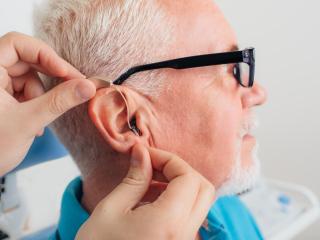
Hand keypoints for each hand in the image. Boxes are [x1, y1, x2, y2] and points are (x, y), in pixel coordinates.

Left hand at [0, 32, 95, 175]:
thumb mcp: (28, 122)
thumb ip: (59, 101)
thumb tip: (87, 87)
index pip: (17, 44)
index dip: (45, 55)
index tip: (66, 73)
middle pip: (26, 59)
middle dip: (50, 76)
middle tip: (75, 86)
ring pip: (28, 76)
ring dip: (41, 96)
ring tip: (38, 120)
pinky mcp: (0, 95)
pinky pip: (25, 89)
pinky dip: (35, 103)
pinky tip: (34, 122)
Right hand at [76, 144, 214, 239]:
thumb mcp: (111, 209)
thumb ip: (134, 178)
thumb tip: (142, 152)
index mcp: (169, 223)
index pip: (188, 178)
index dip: (169, 159)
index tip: (146, 155)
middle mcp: (185, 235)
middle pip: (203, 188)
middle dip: (179, 170)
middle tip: (152, 166)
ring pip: (199, 202)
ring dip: (178, 184)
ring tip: (147, 183)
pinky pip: (189, 216)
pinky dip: (176, 200)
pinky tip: (149, 200)